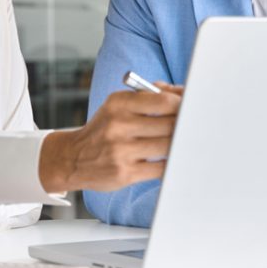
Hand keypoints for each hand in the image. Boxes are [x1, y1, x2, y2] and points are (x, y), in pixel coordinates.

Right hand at [38, 82, 181, 192]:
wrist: (73, 158)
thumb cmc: (104, 128)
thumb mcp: (118, 105)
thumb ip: (149, 95)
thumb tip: (182, 93)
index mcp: (118, 103)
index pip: (163, 100)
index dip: (182, 104)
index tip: (191, 106)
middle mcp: (118, 125)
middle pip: (169, 123)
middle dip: (185, 124)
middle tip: (193, 125)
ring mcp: (121, 150)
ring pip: (167, 146)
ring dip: (179, 144)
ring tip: (184, 142)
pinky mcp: (125, 173)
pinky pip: (161, 168)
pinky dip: (171, 163)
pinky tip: (173, 159)